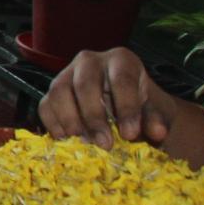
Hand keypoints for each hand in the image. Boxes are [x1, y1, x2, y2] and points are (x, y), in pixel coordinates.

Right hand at [39, 48, 184, 149]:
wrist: (123, 103)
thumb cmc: (139, 104)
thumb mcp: (154, 109)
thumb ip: (155, 119)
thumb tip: (158, 133)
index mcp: (121, 60)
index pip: (121, 79)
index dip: (125, 107)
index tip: (130, 135)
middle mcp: (90, 60)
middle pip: (85, 84)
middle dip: (94, 117)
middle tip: (106, 144)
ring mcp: (67, 73)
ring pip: (59, 91)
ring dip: (71, 121)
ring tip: (86, 144)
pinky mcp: (53, 90)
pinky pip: (45, 105)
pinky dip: (54, 124)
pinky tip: (68, 141)